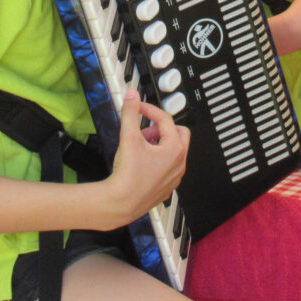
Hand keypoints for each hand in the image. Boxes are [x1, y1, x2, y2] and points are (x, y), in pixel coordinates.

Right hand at [101, 91, 189, 227]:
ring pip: (174, 151)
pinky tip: (142, 163)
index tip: (139, 108)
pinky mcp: (167, 187)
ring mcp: (175, 177)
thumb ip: (130, 113)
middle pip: (178, 133)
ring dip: (160, 144)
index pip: (166, 120)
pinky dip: (159, 160)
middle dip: (161, 128)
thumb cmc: (128, 176)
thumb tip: (132, 97)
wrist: (120, 203)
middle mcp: (179, 163)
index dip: (150, 110)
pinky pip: (169, 167)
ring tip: (141, 147)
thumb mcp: (128, 137)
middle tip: (145, 131)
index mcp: (174, 149)